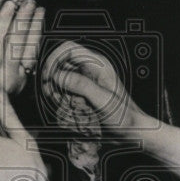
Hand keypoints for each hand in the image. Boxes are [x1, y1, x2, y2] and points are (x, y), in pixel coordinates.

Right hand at [0, 0, 44, 120]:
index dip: (5, 21)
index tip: (10, 4)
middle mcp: (6, 78)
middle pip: (17, 44)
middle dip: (24, 20)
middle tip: (29, 1)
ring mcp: (17, 82)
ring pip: (29, 50)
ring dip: (35, 28)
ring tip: (39, 10)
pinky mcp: (24, 82)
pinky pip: (31, 58)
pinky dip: (35, 40)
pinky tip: (38, 27)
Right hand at [40, 41, 156, 136]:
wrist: (131, 131)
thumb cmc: (124, 116)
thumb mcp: (103, 100)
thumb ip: (81, 85)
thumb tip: (58, 75)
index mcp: (98, 64)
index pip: (68, 49)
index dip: (54, 59)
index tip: (48, 76)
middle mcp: (89, 69)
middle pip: (60, 64)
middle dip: (52, 79)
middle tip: (51, 94)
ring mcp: (84, 81)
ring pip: (59, 79)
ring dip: (55, 91)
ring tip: (61, 104)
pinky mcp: (81, 93)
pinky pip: (64, 92)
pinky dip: (60, 100)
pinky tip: (67, 108)